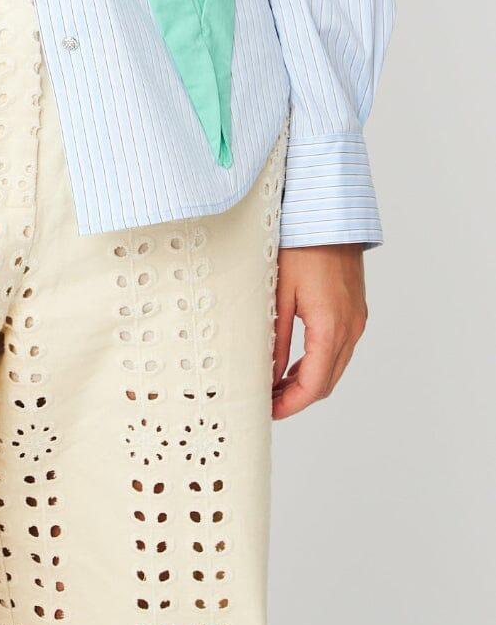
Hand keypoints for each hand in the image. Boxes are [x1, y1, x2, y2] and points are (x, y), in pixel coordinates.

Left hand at [272, 245, 367, 419]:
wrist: (329, 213)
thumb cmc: (300, 245)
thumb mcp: (279, 293)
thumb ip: (276, 339)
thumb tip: (269, 375)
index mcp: (331, 326)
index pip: (314, 384)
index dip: (291, 404)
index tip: (269, 412)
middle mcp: (351, 327)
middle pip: (327, 381)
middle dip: (297, 397)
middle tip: (267, 401)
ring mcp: (357, 318)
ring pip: (335, 366)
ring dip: (308, 380)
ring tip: (275, 384)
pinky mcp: (355, 309)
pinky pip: (339, 348)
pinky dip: (318, 362)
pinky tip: (294, 361)